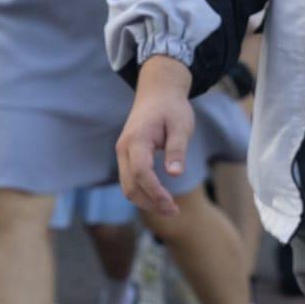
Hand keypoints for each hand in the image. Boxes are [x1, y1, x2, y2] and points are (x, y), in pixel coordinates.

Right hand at [117, 57, 195, 217]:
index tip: (172, 205)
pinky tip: (160, 197)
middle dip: (150, 203)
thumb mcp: (181, 125)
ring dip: (146, 201)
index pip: (140, 173)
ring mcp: (122, 152)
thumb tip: (175, 174)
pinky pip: (129, 180)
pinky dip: (142, 193)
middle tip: (174, 211)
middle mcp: (124, 148)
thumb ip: (177, 149)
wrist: (157, 91)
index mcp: (137, 139)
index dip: (155, 192)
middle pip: (130, 185)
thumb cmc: (172, 107)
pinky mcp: (126, 156)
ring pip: (127, 186)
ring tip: (170, 208)